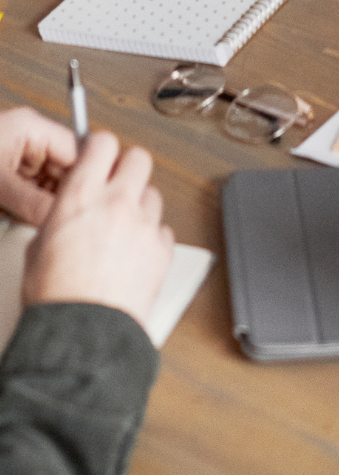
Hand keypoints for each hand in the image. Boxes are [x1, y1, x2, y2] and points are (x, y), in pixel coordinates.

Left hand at [0, 108, 76, 225]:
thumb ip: (32, 202)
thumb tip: (61, 218)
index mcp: (30, 126)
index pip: (77, 149)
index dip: (86, 178)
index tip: (91, 204)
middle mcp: (27, 135)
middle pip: (64, 165)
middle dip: (63, 193)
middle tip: (67, 218)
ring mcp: (15, 152)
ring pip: (47, 179)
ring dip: (47, 201)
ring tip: (47, 220)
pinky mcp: (5, 168)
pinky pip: (30, 185)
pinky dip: (30, 203)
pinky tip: (29, 217)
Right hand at [23, 131, 173, 325]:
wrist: (83, 332)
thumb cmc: (56, 296)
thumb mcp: (39, 244)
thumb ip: (62, 213)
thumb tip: (70, 206)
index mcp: (81, 197)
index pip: (103, 142)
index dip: (100, 147)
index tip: (98, 156)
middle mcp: (117, 204)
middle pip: (139, 158)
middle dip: (128, 168)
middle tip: (116, 185)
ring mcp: (144, 225)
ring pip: (153, 194)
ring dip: (139, 205)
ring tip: (122, 229)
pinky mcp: (163, 249)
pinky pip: (163, 228)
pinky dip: (152, 236)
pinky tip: (134, 253)